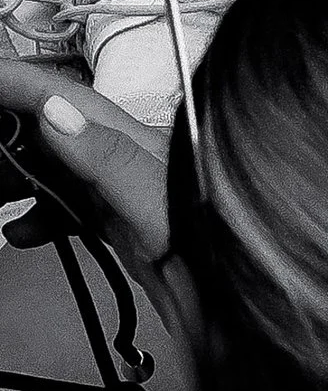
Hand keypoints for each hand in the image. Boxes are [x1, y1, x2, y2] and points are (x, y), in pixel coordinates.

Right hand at [0, 60, 200, 370]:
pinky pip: (71, 207)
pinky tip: (25, 232)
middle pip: (56, 129)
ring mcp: (127, 191)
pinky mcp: (125, 223)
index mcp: (137, 142)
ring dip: (18, 176)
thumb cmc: (216, 250)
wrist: (240, 306)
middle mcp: (131, 159)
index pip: (67, 96)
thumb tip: (57, 113)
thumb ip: (107, 157)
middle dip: (9, 134)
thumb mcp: (153, 202)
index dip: (20, 84)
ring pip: (58, 168)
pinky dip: (40, 214)